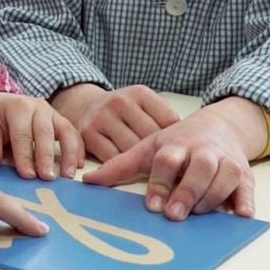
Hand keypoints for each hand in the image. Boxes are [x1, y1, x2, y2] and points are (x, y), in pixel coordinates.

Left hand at [0, 93, 83, 179]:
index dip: (24, 156)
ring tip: (68, 175)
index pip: (22, 134)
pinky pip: (74, 133)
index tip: (28, 176)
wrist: (1, 101)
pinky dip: (78, 149)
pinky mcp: (61, 120)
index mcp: (18, 107)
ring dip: (69, 154)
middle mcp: (38, 107)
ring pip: (65, 131)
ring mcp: (52, 112)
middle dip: (46, 156)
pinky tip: (79, 165)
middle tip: (47, 178)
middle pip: (44, 132)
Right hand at [52, 84, 179, 161]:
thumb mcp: (141, 104)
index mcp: (140, 94)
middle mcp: (121, 102)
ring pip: (132, 151)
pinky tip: (130, 172)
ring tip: (154, 175)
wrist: (81, 105)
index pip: (169, 121)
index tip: (179, 153)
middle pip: (151, 138)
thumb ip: (160, 120)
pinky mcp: (88, 135)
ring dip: (143, 166)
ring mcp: (103, 118)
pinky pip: (112, 159)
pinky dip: (123, 169)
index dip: (175, 141)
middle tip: (170, 171)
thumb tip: (188, 147)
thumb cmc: (121, 111)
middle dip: (161, 156)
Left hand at [83, 98, 266, 218]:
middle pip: (200, 167)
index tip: (153, 205)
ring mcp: (226, 161)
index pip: (168, 160)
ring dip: (213, 196)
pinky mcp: (245, 174)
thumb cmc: (179, 142)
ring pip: (225, 176)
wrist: (220, 125)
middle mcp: (204, 151)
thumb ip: (121, 164)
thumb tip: (88, 181)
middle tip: (175, 214)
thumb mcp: (149, 147)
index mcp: (177, 144)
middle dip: (188, 190)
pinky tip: (242, 214)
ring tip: (199, 214)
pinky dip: (246, 200)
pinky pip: (248, 186)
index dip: (161, 181)